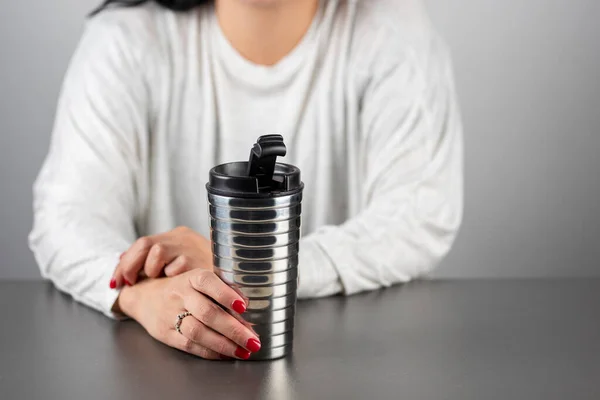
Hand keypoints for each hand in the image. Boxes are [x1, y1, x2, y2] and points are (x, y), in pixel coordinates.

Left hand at [111, 226, 211, 287]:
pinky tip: (177, 286)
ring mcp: (193, 247)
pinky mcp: (201, 260)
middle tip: (129, 283)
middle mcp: (183, 237)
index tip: (116, 281)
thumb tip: (121, 261)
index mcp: (177, 236)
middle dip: (131, 266)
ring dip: (153, 270)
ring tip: (161, 282)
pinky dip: (172, 277)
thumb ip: (154, 261)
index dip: (125, 262)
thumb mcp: (180, 263)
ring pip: (157, 252)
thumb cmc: (204, 274)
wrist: (238, 274)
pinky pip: (176, 267)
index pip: (142, 243)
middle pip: (146, 244)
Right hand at [116, 268, 260, 359]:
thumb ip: (222, 290)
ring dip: (224, 344)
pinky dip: (210, 351)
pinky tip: (225, 354)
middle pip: (207, 312)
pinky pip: (189, 345)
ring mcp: (170, 315)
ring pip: (198, 332)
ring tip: (243, 351)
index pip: (208, 282)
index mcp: (192, 278)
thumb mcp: (198, 280)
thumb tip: (248, 307)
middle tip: (253, 340)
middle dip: (233, 329)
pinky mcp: (165, 333)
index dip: (226, 294)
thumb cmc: (182, 288)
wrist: (144, 295)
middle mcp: (181, 294)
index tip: (244, 306)